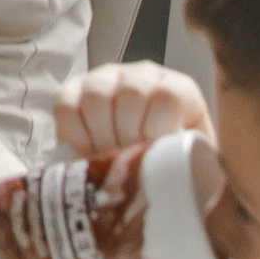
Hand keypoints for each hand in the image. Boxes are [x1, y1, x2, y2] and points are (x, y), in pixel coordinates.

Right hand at [53, 60, 212, 159]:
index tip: (148, 154)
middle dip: (125, 136)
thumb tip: (184, 183)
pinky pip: (66, 104)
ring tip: (107, 158)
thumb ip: (194, 167)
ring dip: (100, 136)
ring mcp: (107, 78)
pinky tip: (87, 151)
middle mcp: (143, 75)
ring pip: (96, 96)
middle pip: (129, 93)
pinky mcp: (76, 88)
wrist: (150, 165)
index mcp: (179, 90)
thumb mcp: (193, 166)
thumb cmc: (173, 167)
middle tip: (126, 161)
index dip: (154, 130)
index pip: (166, 95)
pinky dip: (73, 134)